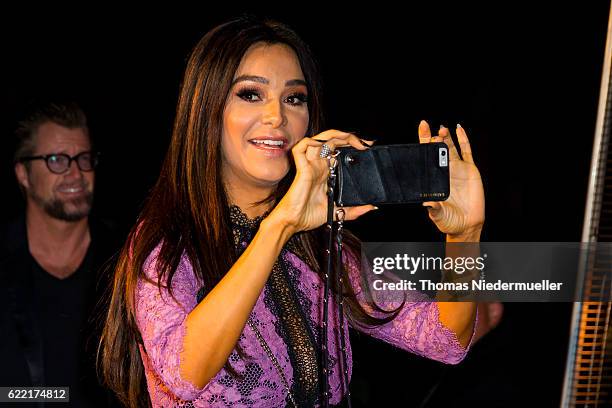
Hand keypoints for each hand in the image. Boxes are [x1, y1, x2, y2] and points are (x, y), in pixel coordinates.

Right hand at [270, 130, 376, 232]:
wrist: (293, 223)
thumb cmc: (308, 215)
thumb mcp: (338, 212)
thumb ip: (354, 210)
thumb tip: (372, 207)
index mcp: (325, 172)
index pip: (338, 150)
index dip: (351, 145)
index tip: (368, 147)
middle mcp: (318, 166)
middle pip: (332, 141)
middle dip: (349, 137)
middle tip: (365, 143)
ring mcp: (309, 166)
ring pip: (319, 139)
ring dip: (335, 134)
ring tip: (351, 139)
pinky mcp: (301, 169)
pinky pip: (301, 148)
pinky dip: (312, 142)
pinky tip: (325, 145)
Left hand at [418, 121, 484, 238]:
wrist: (466, 224)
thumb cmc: (448, 220)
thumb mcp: (438, 216)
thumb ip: (434, 209)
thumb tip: (427, 204)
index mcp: (433, 178)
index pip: (425, 156)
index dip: (423, 142)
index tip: (421, 129)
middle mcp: (444, 171)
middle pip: (437, 149)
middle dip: (434, 139)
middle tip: (433, 133)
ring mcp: (457, 168)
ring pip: (450, 147)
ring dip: (446, 137)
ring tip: (442, 129)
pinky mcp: (470, 169)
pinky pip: (467, 151)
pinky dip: (463, 139)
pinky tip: (459, 129)